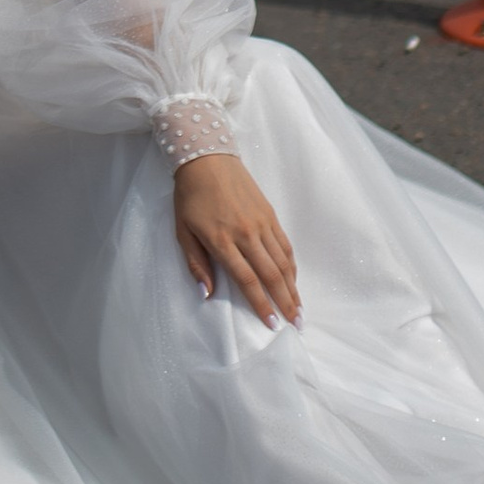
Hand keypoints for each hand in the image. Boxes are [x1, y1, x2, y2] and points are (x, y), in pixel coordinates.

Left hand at [172, 149, 300, 326]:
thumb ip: (196, 264)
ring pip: (282, 262)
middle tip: (296, 324)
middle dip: (285, 303)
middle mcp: (246, 234)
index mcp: (222, 241)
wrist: (207, 158)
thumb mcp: (183, 232)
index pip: (247, 280)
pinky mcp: (270, 214)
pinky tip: (293, 280)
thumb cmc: (190, 197)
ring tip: (299, 309)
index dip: (261, 305)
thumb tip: (206, 294)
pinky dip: (291, 265)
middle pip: (271, 275)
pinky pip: (285, 244)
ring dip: (293, 288)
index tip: (271, 324)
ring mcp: (261, 223)